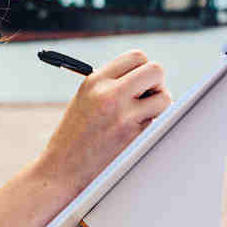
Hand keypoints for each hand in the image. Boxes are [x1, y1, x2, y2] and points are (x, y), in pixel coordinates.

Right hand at [39, 50, 171, 193]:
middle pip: (156, 71)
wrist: (62, 170)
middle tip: (149, 97)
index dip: (144, 68)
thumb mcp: (85, 99)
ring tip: (142, 119)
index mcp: (95, 80)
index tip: (141, 81)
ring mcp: (123, 116)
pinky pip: (159, 123)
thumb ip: (111, 85)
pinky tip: (135, 136)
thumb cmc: (74, 136)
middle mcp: (109, 94)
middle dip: (158, 83)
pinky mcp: (133, 137)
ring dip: (160, 107)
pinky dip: (153, 127)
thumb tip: (148, 78)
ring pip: (164, 98)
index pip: (137, 57)